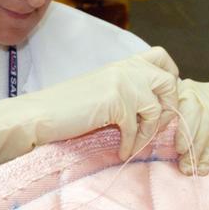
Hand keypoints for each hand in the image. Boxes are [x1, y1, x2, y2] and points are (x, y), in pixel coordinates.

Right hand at [0, 47, 181, 175]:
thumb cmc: (66, 109)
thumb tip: (157, 109)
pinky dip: (131, 144)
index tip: (162, 102)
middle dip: (167, 108)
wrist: (38, 115)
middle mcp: (125, 68)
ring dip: (149, 132)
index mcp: (122, 64)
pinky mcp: (115, 101)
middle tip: (153, 127)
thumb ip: (127, 92)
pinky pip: (137, 127)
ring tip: (134, 144)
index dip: (170, 78)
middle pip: (169, 82)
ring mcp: (121, 83)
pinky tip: (121, 151)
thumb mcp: (102, 92)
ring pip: (157, 107)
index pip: (162, 58)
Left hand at [174, 78, 208, 175]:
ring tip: (201, 166)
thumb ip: (165, 122)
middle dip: (198, 147)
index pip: (192, 108)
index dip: (187, 131)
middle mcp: (208, 90)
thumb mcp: (165, 114)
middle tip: (189, 166)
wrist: (194, 101)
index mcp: (187, 88)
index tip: (180, 150)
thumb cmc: (175, 112)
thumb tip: (165, 136)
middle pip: (208, 120)